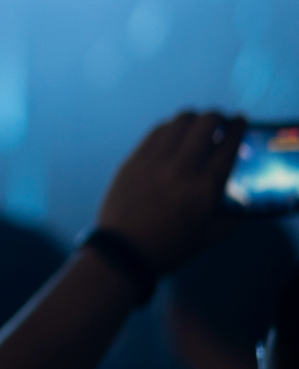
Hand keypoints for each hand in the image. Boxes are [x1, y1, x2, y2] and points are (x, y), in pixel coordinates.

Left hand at [95, 110, 244, 272]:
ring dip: (193, 118)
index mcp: (206, 187)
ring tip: (195, 125)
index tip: (239, 122)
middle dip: (217, 117)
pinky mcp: (133, 161)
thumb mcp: (210, 237)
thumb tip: (245, 205)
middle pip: (206, 122)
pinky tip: (172, 133)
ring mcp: (155, 161)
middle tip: (217, 122)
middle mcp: (182, 168)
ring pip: (179, 120)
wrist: (123, 252)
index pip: (229, 143)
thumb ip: (234, 219)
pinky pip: (155, 131)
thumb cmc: (169, 247)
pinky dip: (169, 127)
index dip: (238, 127)